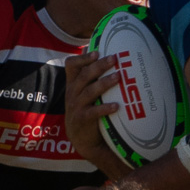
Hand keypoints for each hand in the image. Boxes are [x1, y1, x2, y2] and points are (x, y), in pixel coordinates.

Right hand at [63, 53, 126, 176]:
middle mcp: (72, 93)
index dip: (82, 58)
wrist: (80, 137)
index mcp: (73, 84)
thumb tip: (104, 55)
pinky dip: (106, 108)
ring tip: (119, 76)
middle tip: (115, 58)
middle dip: (99, 66)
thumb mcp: (83, 92)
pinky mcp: (83, 119)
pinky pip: (94, 112)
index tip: (96, 52)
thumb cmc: (86, 109)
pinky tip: (117, 106)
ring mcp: (76, 106)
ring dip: (105, 83)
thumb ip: (90, 78)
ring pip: (90, 91)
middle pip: (84, 75)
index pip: (71, 66)